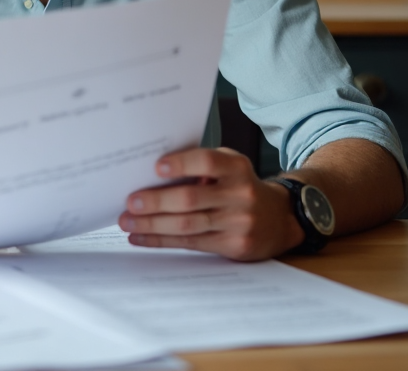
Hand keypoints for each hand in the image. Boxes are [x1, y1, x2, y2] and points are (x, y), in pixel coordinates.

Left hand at [118, 147, 302, 260]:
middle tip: (130, 203)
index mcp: (236, 168)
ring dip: (152, 224)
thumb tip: (150, 173)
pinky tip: (141, 237)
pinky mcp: (233, 245)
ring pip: (187, 225)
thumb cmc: (241, 187)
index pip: (207, 162)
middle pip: (191, 199)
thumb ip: (200, 166)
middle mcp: (240, 194)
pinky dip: (161, 240)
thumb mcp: (230, 167)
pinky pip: (190, 243)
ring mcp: (238, 222)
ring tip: (126, 222)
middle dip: (156, 202)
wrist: (281, 219)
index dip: (182, 164)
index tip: (156, 168)